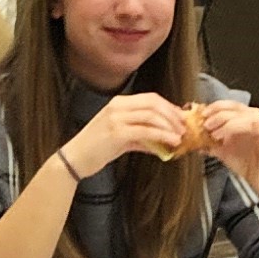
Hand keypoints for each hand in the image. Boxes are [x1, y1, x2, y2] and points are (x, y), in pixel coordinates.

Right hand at [61, 92, 198, 178]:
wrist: (74, 159)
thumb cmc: (96, 149)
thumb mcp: (121, 138)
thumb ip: (141, 137)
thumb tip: (164, 142)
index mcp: (119, 103)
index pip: (150, 98)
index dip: (168, 107)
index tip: (180, 118)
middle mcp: (118, 106)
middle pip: (154, 103)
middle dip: (172, 115)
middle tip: (183, 127)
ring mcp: (116, 118)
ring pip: (152, 115)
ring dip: (169, 126)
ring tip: (180, 137)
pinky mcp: (117, 133)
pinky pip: (146, 131)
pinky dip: (162, 136)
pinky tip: (170, 143)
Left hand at [194, 95, 258, 180]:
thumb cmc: (246, 164)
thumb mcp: (223, 151)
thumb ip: (210, 143)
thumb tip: (193, 139)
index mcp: (246, 117)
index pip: (229, 105)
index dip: (214, 107)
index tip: (201, 115)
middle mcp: (256, 117)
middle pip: (235, 106)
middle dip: (217, 113)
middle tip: (205, 124)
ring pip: (242, 114)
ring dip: (225, 121)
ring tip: (212, 132)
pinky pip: (251, 125)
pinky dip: (234, 128)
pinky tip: (223, 138)